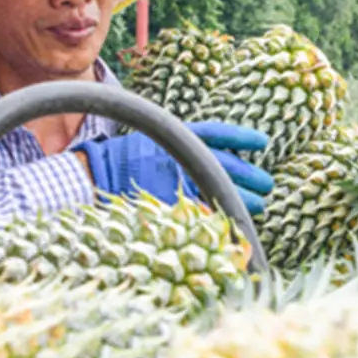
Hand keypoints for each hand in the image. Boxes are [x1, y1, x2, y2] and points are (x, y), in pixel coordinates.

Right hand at [72, 122, 273, 213]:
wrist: (90, 176)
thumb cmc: (120, 160)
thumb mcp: (151, 141)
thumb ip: (180, 146)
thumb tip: (216, 155)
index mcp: (173, 136)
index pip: (216, 134)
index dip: (241, 137)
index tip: (263, 142)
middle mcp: (176, 156)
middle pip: (225, 166)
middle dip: (250, 176)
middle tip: (267, 184)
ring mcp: (172, 181)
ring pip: (219, 190)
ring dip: (242, 199)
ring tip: (259, 205)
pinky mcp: (167, 205)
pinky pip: (201, 212)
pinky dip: (219, 217)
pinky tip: (234, 223)